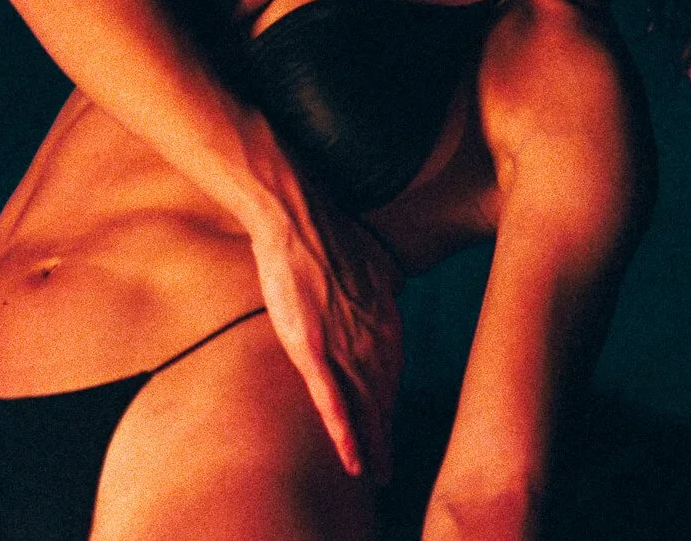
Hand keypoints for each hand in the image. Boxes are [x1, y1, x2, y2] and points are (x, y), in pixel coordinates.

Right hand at [249, 191, 402, 481]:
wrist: (296, 219)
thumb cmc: (327, 235)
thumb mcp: (369, 260)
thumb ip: (381, 283)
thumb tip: (394, 290)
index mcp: (384, 318)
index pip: (391, 372)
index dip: (390, 403)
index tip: (389, 426)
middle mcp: (371, 337)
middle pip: (382, 398)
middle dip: (385, 435)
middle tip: (387, 468)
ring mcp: (342, 345)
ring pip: (363, 408)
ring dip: (371, 444)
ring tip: (374, 473)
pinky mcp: (312, 350)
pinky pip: (332, 402)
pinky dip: (345, 435)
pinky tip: (353, 460)